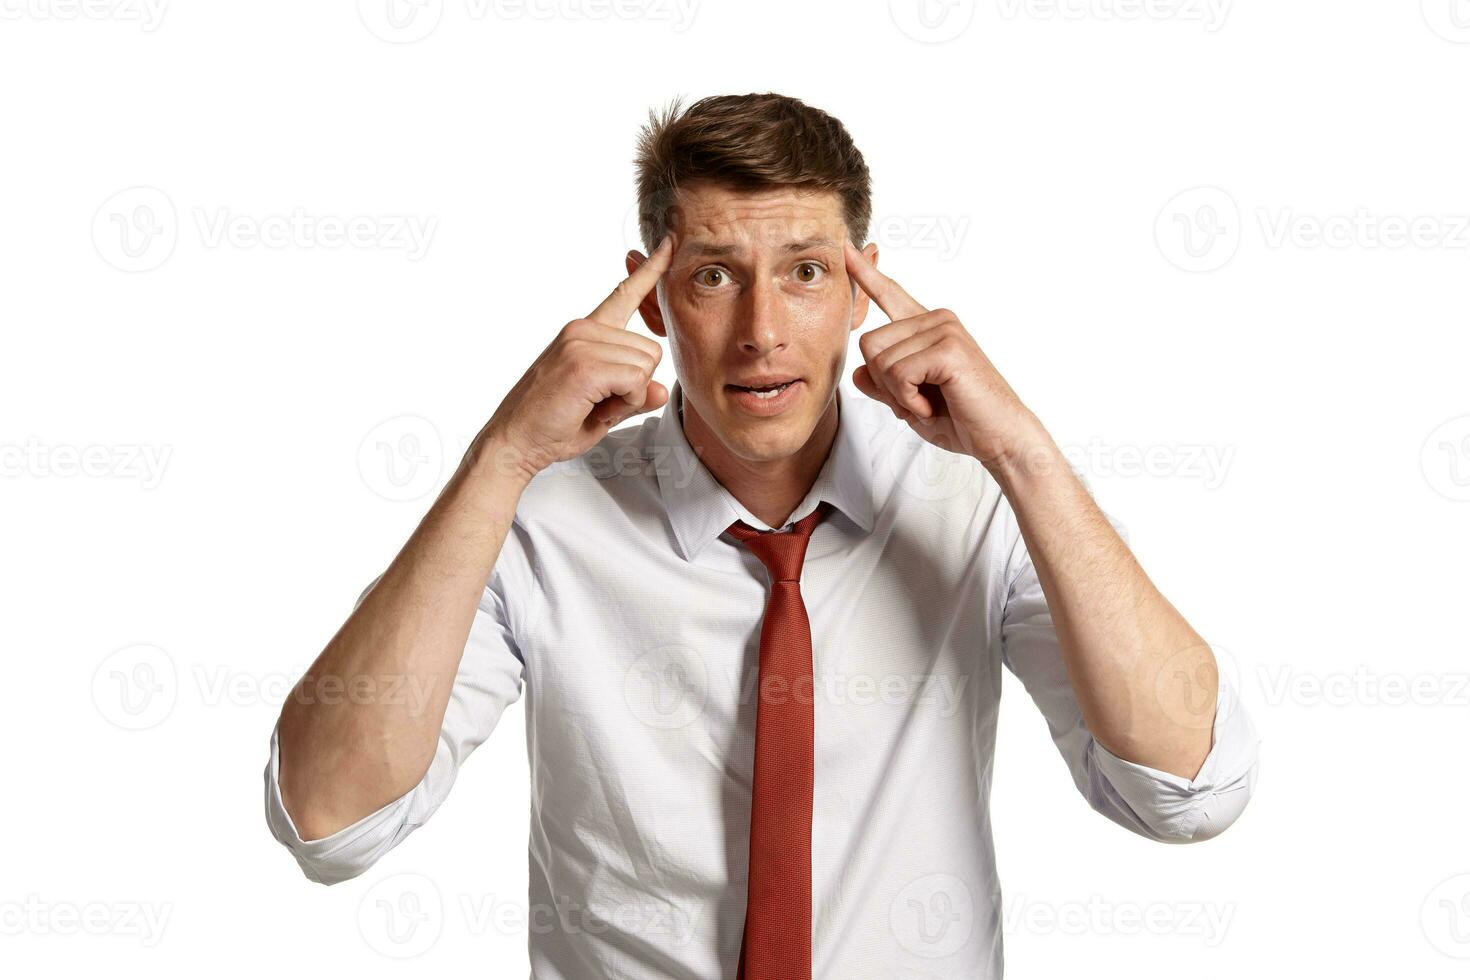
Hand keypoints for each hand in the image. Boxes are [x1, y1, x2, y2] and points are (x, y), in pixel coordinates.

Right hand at [475, 236, 672, 479]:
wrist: (513, 442)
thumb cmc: (551, 426)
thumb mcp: (603, 408)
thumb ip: (634, 394)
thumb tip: (662, 391)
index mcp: (586, 332)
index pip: (624, 294)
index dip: (651, 271)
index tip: (670, 244)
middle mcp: (583, 329)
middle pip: (651, 350)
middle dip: (636, 385)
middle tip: (599, 402)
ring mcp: (581, 343)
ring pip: (647, 364)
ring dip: (630, 395)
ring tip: (592, 405)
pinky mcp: (583, 363)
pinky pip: (636, 380)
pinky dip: (625, 403)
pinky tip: (593, 408)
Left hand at [845, 241, 1041, 466]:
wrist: (1000, 438)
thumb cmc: (961, 420)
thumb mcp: (909, 403)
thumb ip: (884, 386)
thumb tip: (859, 373)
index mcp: (927, 328)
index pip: (890, 295)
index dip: (865, 274)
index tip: (847, 248)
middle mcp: (936, 320)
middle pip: (868, 343)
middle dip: (884, 382)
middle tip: (919, 398)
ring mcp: (944, 329)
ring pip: (880, 360)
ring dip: (898, 393)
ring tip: (930, 401)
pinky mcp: (948, 347)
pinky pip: (897, 373)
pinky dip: (908, 399)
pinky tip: (932, 404)